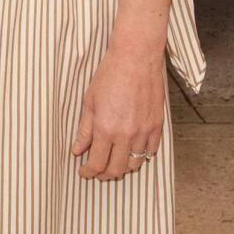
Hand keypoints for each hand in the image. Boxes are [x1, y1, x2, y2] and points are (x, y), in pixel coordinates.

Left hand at [71, 43, 163, 179]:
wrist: (135, 59)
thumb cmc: (109, 75)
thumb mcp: (89, 101)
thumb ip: (84, 129)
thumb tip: (77, 150)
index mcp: (105, 129)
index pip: (96, 163)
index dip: (89, 172)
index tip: (84, 172)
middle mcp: (125, 135)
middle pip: (116, 169)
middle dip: (104, 174)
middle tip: (97, 171)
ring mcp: (143, 132)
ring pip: (134, 164)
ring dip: (123, 168)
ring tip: (114, 163)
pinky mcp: (157, 127)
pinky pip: (150, 152)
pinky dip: (140, 156)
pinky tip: (132, 152)